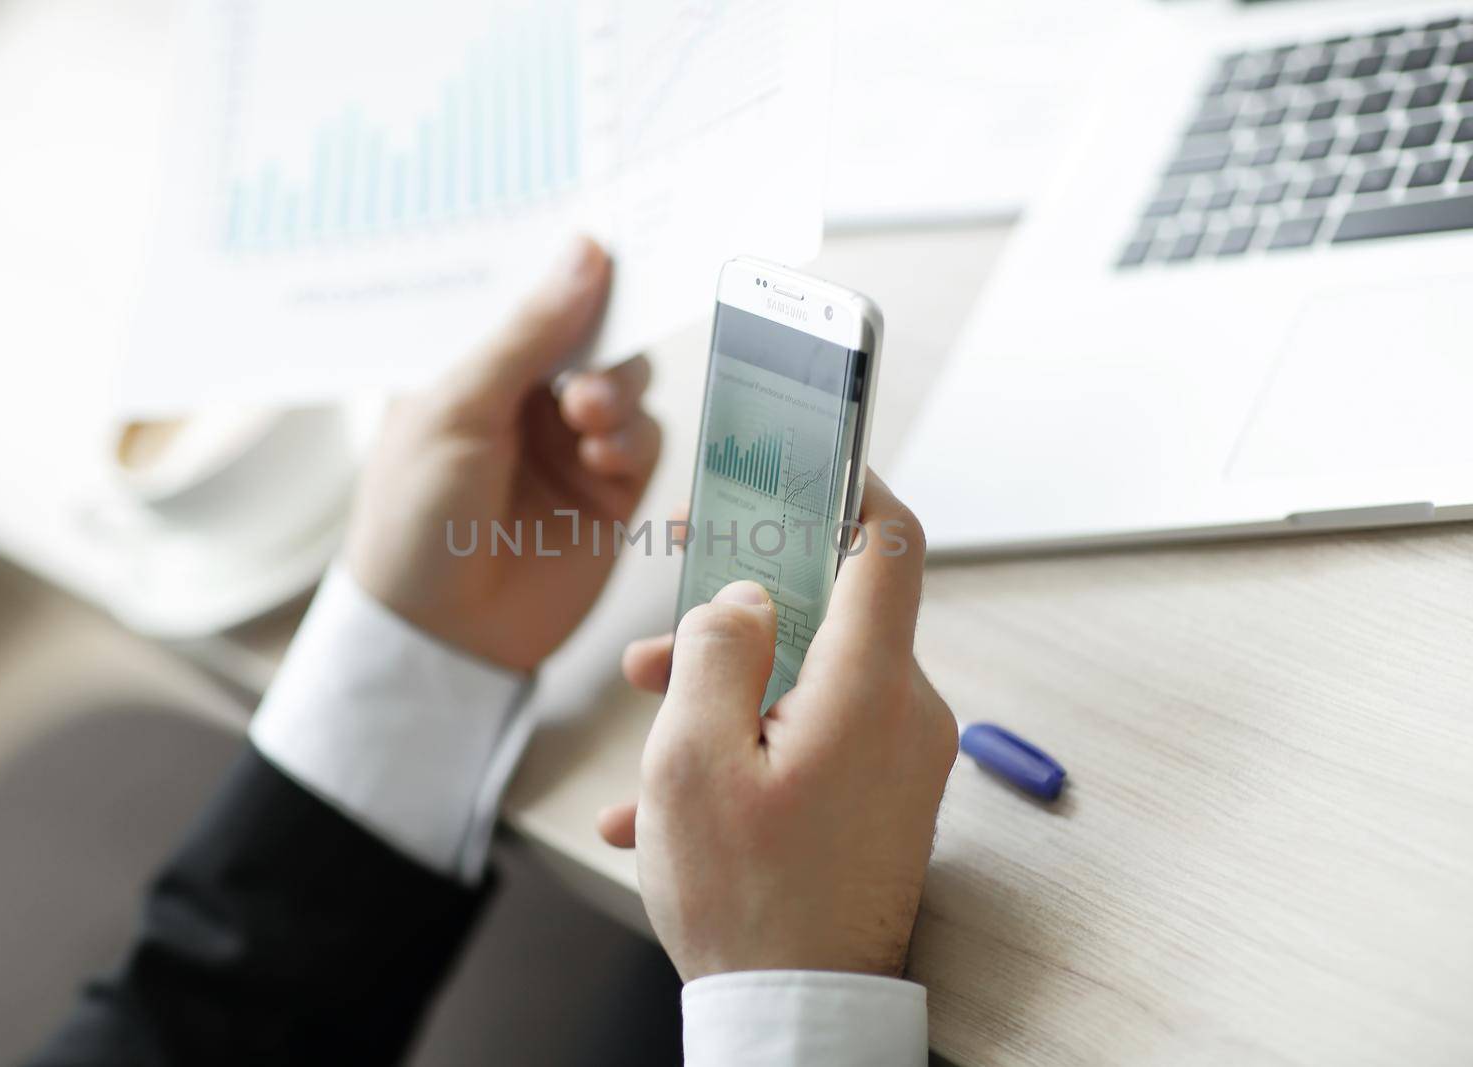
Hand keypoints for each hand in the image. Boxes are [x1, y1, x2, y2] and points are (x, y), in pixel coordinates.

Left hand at [345, 236, 659, 672]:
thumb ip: (528, 334)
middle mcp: (526, 393)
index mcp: (474, 361)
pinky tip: (603, 459)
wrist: (441, 638)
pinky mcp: (611, 491)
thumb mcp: (457, 411)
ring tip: (585, 421)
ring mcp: (571, 441)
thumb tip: (588, 249)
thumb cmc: (415, 519)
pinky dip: (633, 440)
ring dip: (617, 391)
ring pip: (629, 382)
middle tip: (580, 375)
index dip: (571, 266)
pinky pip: (648, 440)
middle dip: (602, 342)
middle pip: (595, 333)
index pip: (532, 293)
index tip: (613, 235)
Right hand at [598, 472, 956, 979]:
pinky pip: (814, 741)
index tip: (809, 464)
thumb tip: (746, 601)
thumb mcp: (692, 761)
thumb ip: (716, 652)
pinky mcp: (883, 799)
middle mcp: (903, 717)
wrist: (799, 1023)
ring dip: (728, 687)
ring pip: (811, 681)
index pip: (888, 545)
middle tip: (659, 633)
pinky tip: (669, 801)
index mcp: (868, 690)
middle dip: (737, 617)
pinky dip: (748, 747)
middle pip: (828, 618)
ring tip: (647, 720)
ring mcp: (899, 762)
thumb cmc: (746, 901)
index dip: (851, 488)